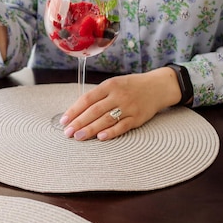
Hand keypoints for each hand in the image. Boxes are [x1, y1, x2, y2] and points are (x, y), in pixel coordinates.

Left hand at [60, 68, 181, 140]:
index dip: (74, 110)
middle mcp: (118, 95)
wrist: (158, 87)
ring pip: (106, 119)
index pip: (87, 99)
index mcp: (109, 85)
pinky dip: (111, 132)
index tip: (63, 121)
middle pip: (94, 111)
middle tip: (67, 133)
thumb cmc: (130, 86)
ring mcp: (128, 107)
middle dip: (79, 122)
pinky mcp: (138, 118)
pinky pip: (123, 126)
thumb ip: (98, 96)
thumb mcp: (113, 84)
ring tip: (78, 137)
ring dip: (91, 129)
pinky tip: (101, 137)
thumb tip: (77, 111)